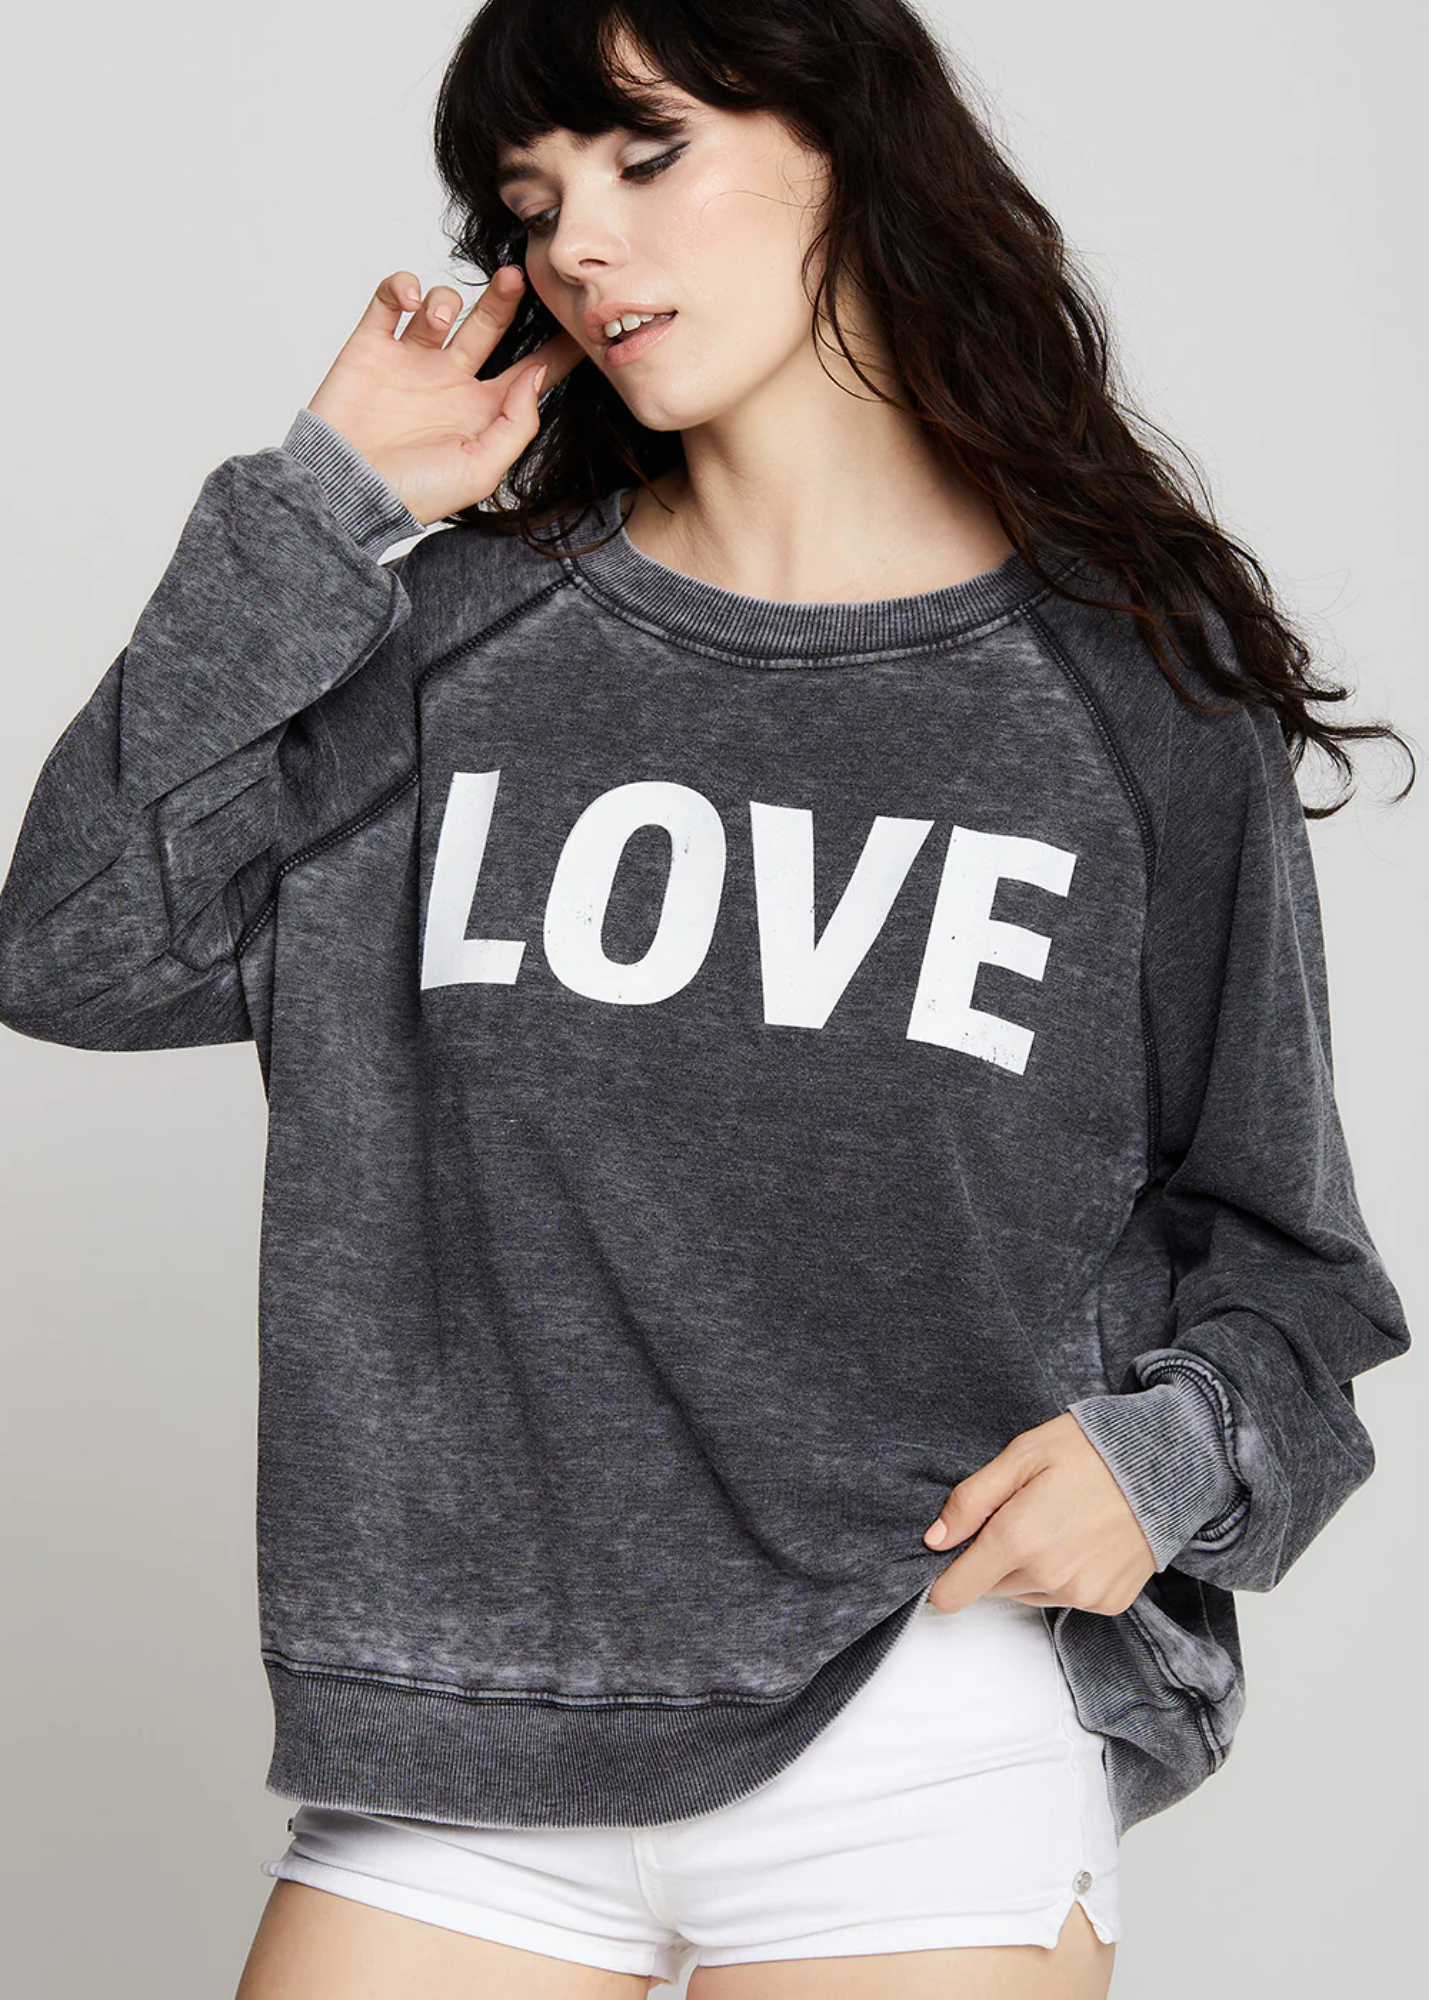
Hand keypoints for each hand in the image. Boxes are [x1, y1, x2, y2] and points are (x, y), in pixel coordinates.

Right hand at [305, 266, 586, 527]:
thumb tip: (536, 376)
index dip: (557, 349)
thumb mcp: (481, 470)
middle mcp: (450, 381)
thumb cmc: (413, 493)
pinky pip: (388, 299)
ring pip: (439, 306)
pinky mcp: (371, 347)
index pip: (530, 371)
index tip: (582, 321)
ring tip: (438, 318)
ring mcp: (411, 361)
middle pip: (489, 325)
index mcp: (482, 411)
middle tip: (517, 277)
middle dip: (506, 298)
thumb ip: (516, 424)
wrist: (345, 491)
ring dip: (445, 299)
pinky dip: (399, 286)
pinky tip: (407, 298)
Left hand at [921, 1412, 1156, 1616]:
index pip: (955, 1591)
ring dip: (1029, 1567)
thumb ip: (970, 1500)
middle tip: (1021, 1514)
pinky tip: (1084, 1539)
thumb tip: (935, 1539)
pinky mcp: (1108, 1601)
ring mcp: (1081, 1593)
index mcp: (1018, 1539)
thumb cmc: (1091, 1450)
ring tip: (1057, 1522)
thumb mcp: (1020, 1455)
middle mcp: (1048, 1576)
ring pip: (1027, 1593)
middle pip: (991, 1587)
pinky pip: (1066, 1598)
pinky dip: (1066, 1575)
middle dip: (993, 1557)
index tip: (949, 1556)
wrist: (1166, 1464)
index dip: (944, 1577)